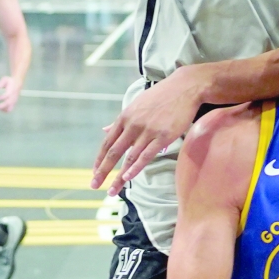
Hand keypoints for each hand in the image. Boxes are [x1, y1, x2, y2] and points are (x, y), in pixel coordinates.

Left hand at [0, 75, 21, 111]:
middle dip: (0, 106)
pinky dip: (4, 110)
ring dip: (2, 109)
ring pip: (9, 108)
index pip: (7, 95)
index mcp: (11, 90)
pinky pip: (9, 109)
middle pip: (7, 104)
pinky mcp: (14, 103)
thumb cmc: (10, 81)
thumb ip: (0, 83)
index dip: (2, 97)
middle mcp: (13, 97)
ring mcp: (14, 101)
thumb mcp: (5, 79)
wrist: (18, 83)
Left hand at [92, 66, 202, 193]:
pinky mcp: (163, 136)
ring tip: (112, 190)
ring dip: (119, 176)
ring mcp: (148, 131)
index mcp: (125, 117)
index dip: (99, 159)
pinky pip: (146, 155)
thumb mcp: (136, 105)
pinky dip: (135, 167)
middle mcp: (133, 125)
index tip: (94, 173)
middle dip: (102, 171)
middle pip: (113, 152)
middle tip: (94, 185)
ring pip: (129, 158)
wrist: (185, 88)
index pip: (108, 142)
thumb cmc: (161, 97)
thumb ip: (120, 121)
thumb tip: (104, 130)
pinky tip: (128, 177)